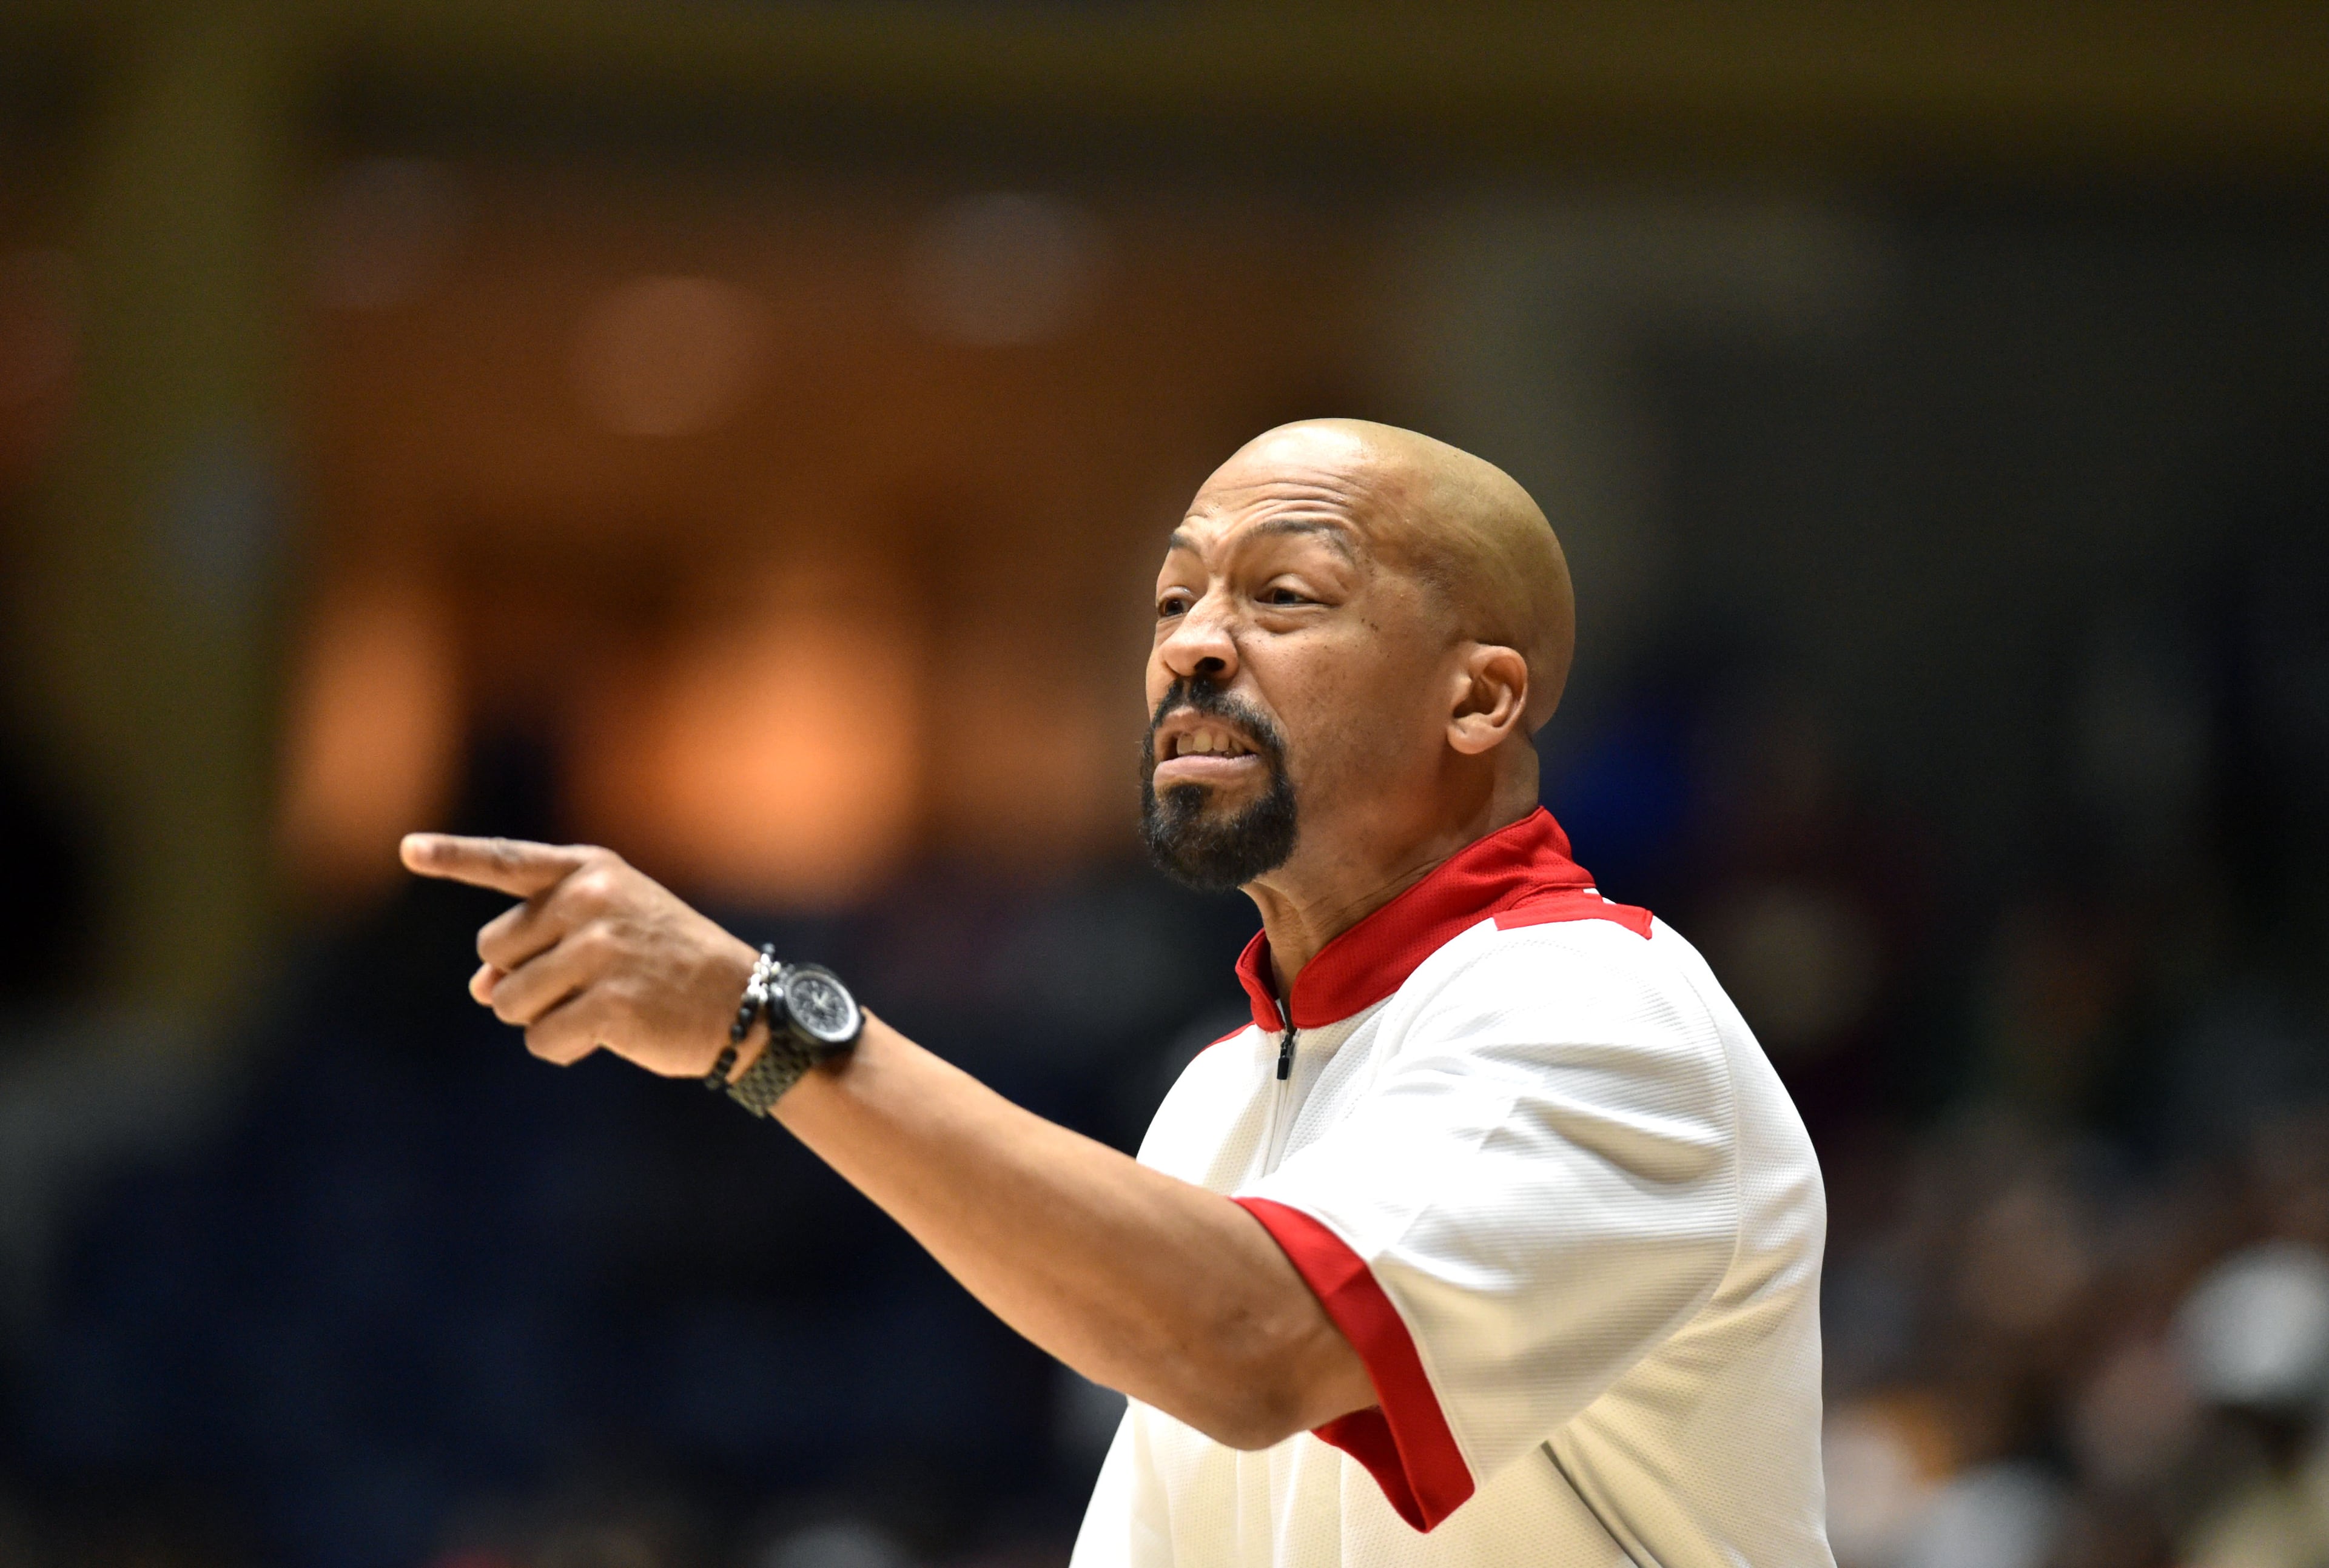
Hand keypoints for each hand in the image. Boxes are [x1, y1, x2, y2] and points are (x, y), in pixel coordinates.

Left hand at [400, 833, 758, 1076]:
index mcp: (591, 870)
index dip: (453, 857)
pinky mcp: (609, 1004)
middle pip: (492, 950)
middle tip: (583, 981)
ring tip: (599, 1006)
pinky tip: (607, 1035)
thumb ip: (540, 943)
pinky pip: (540, 1039)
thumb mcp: (608, 930)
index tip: (407, 850)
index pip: (507, 861)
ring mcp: (599, 951)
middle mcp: (591, 901)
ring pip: (507, 1001)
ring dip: (541, 1016)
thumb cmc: (668, 962)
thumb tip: (479, 988)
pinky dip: (563, 1047)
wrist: (744, 1003)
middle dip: (521, 976)